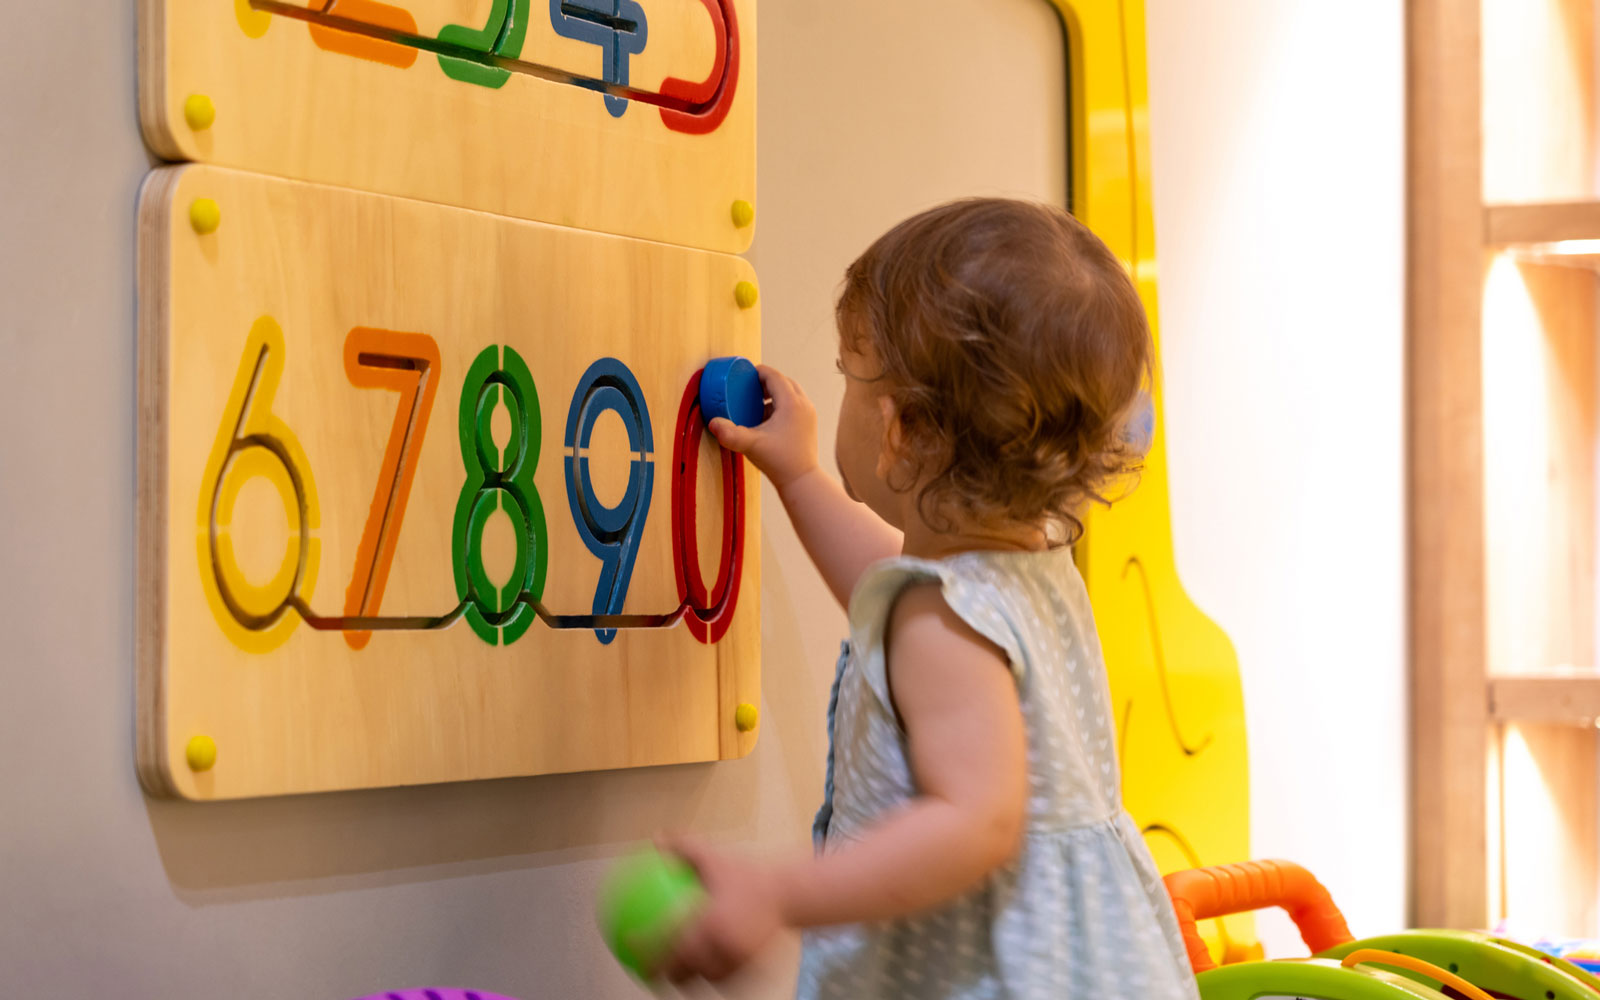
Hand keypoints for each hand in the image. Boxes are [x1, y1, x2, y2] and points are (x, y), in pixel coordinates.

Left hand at [659, 836, 787, 984]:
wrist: (790, 892)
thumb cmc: (750, 872)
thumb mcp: (714, 856)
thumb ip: (683, 848)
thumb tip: (656, 837)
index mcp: (709, 923)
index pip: (669, 942)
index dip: (646, 950)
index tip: (630, 946)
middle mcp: (722, 946)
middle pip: (685, 971)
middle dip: (664, 975)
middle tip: (649, 970)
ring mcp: (738, 960)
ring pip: (706, 978)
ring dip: (690, 980)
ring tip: (675, 978)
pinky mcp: (752, 966)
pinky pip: (728, 977)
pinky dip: (714, 977)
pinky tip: (707, 973)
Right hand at [708, 364, 818, 489]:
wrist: (802, 480)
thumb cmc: (779, 462)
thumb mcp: (751, 445)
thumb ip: (730, 434)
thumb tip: (712, 422)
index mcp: (791, 403)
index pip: (774, 376)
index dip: (758, 372)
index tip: (744, 374)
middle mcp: (803, 404)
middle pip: (783, 381)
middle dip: (765, 381)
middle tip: (748, 387)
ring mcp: (808, 414)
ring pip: (790, 393)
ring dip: (774, 392)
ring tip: (755, 401)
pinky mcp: (809, 423)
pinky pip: (794, 404)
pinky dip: (781, 404)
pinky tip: (766, 417)